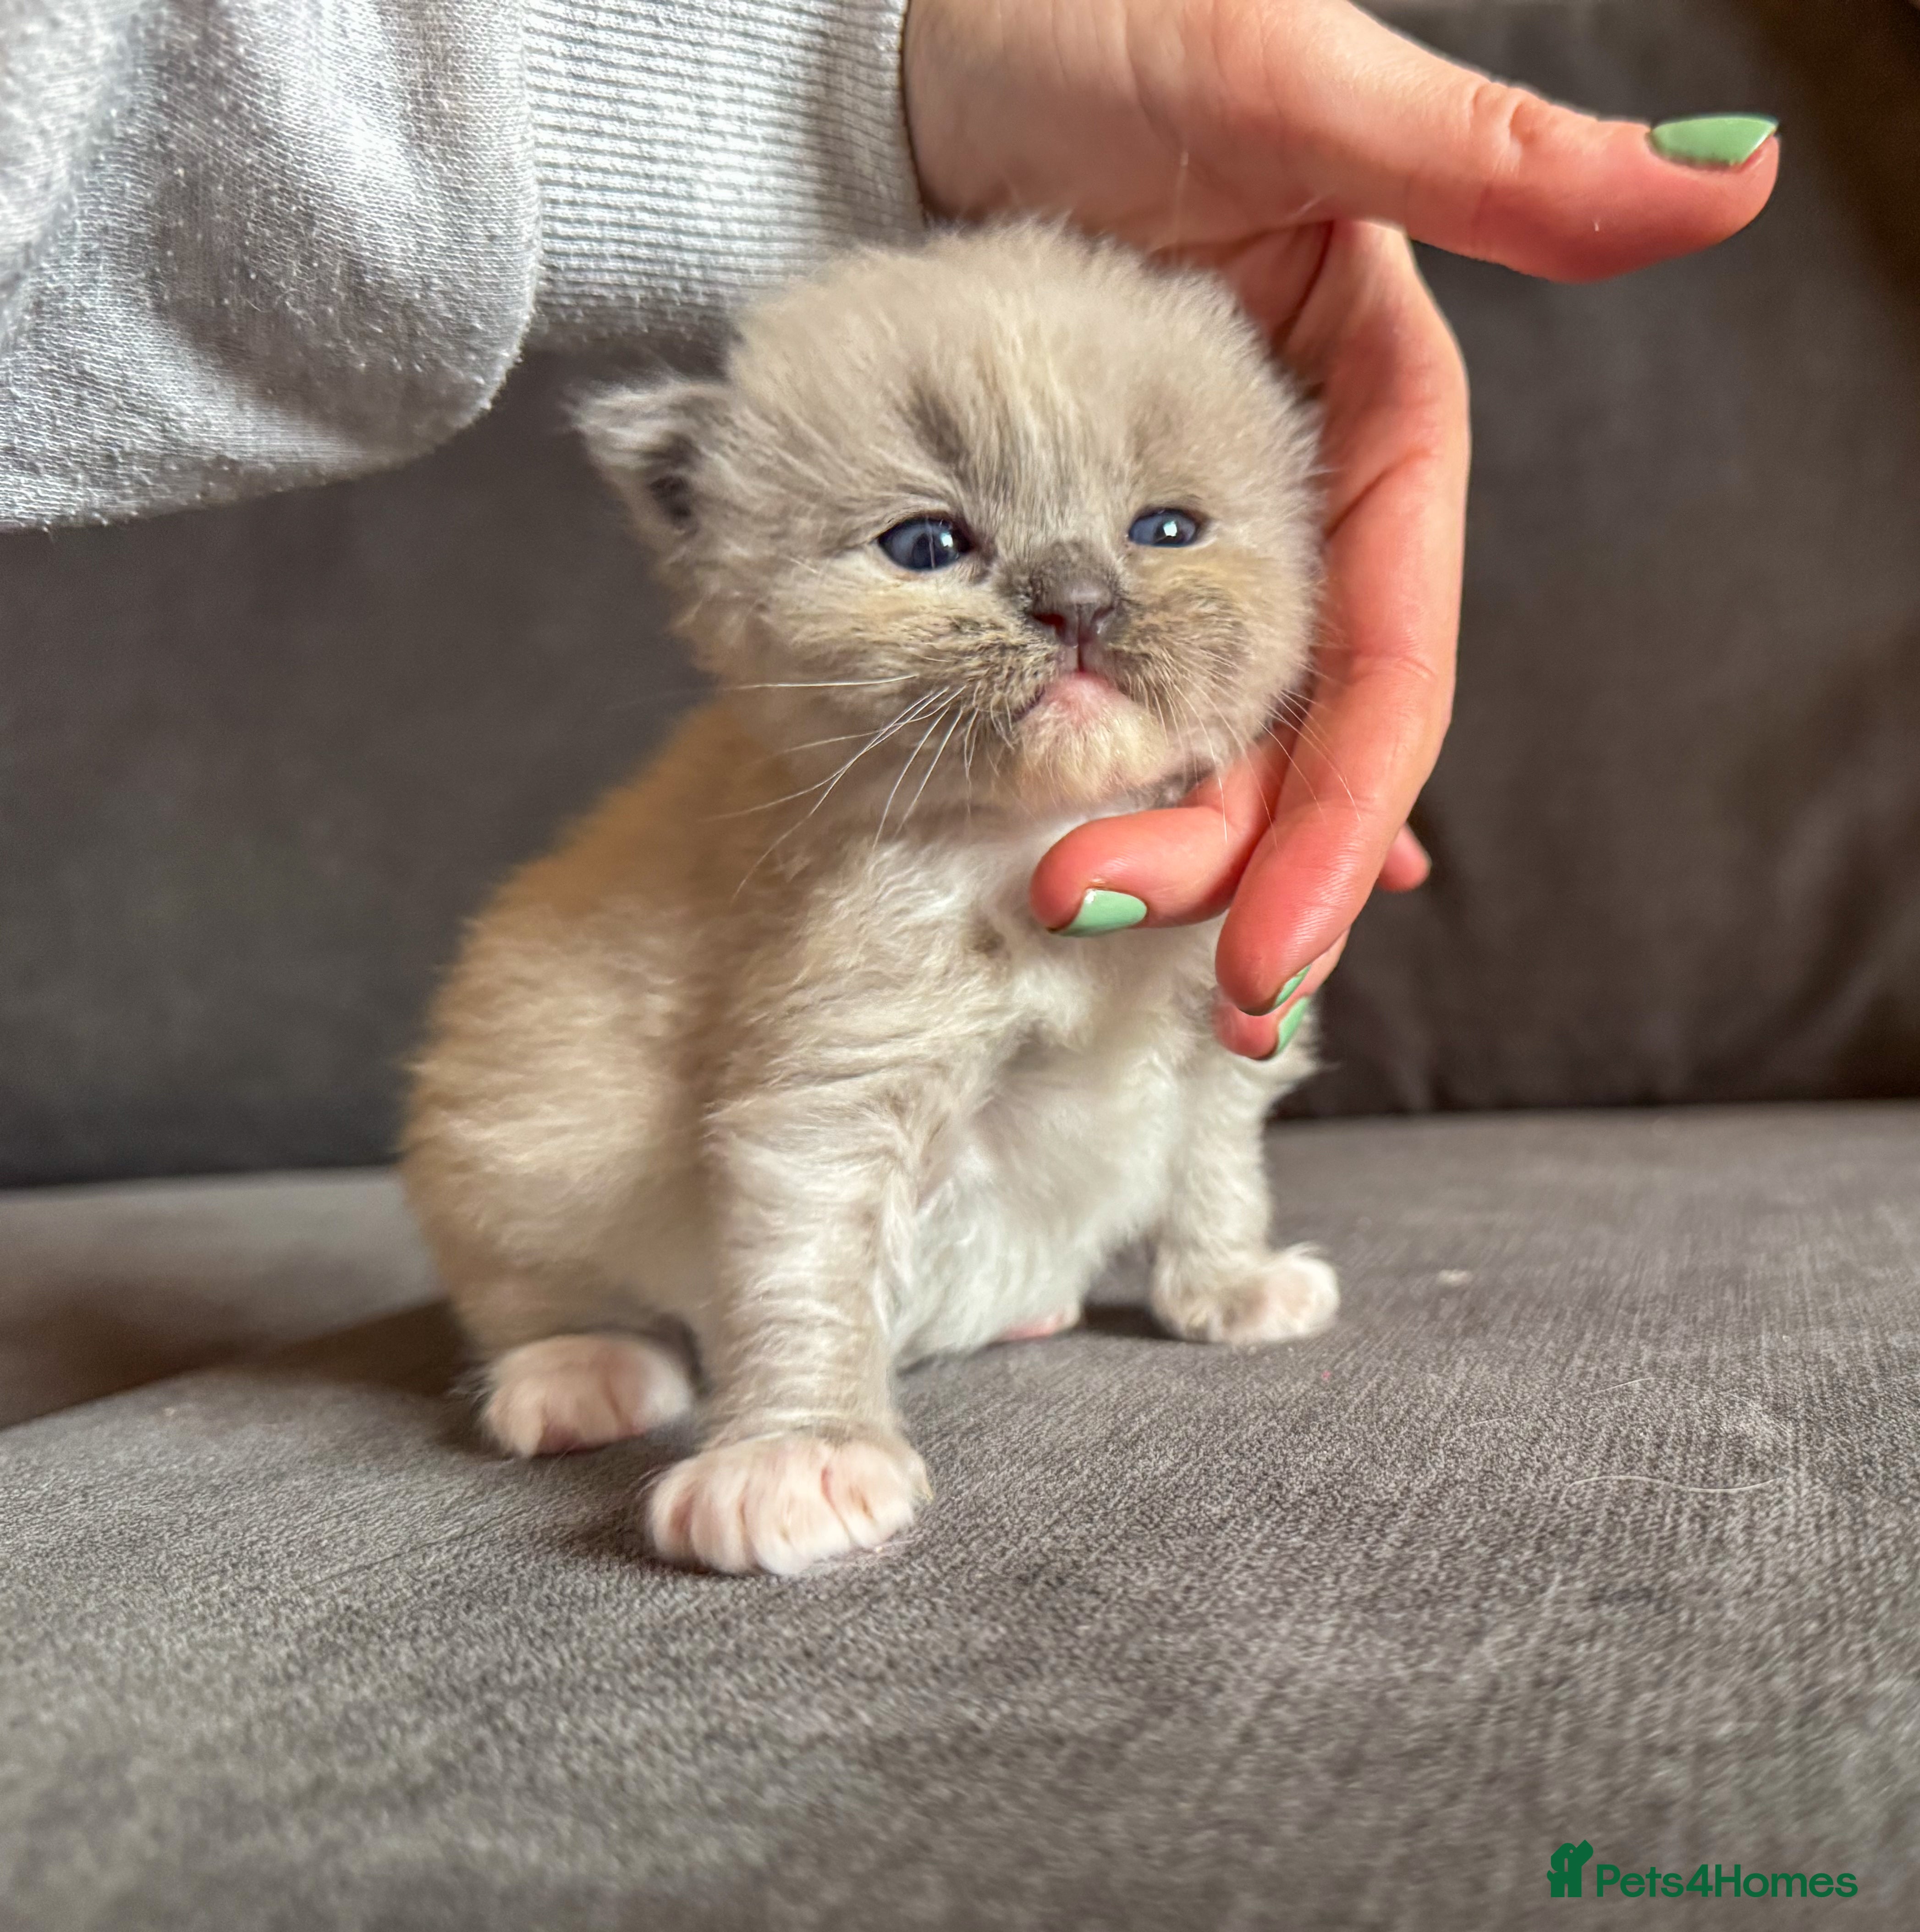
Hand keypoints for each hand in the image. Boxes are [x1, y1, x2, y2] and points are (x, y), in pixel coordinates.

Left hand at [904, 0, 1776, 1052]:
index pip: (1389, 662)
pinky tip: (1111, 874)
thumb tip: (1731, 183)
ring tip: (1075, 922)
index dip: (1346, 814)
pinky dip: (1116, 784)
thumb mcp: (1286, 83)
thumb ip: (1490, 164)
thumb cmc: (1086, 27)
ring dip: (1159, 849)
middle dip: (1224, 859)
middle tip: (1100, 927)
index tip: (1281, 944)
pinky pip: (1115, 697)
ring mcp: (1182, 540)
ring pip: (1202, 739)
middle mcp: (1290, 509)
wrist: (900, 56)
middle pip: (1289, 733)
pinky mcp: (1078, 549)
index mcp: (1377, 431)